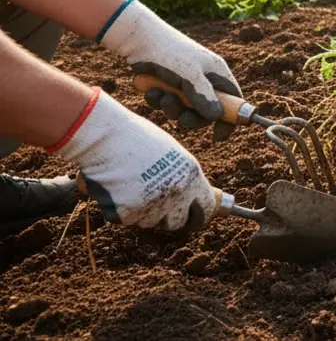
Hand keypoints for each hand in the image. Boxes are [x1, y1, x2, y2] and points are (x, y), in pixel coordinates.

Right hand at [56, 90, 215, 231]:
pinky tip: (114, 188)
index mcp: (191, 176)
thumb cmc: (135, 137)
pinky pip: (126, 219)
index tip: (190, 217)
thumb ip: (181, 176)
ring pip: (149, 222)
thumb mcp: (171, 152)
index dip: (197, 215)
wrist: (105, 137)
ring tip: (129, 185)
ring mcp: (154, 206)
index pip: (205, 209)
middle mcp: (177, 194)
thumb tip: (190, 192)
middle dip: (166, 217)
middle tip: (152, 202)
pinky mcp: (128, 214)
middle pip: (177, 222)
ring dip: (141, 211)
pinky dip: (119, 209)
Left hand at [98, 0, 242, 140]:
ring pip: (184, 109)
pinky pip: (167, 103)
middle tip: (181, 120)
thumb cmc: (170, 52)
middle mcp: (204, 79)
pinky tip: (149, 91)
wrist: (137, 39)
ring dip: (171, 108)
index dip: (230, 118)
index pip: (234, 99)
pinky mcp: (167, 85)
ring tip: (160, 96)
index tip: (219, 135)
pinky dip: (158, 101)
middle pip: (207, 111)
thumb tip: (217, 117)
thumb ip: (204, 97)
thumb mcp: (190, 75)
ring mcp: (185, 83)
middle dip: (192, 117)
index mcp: (217, 74)